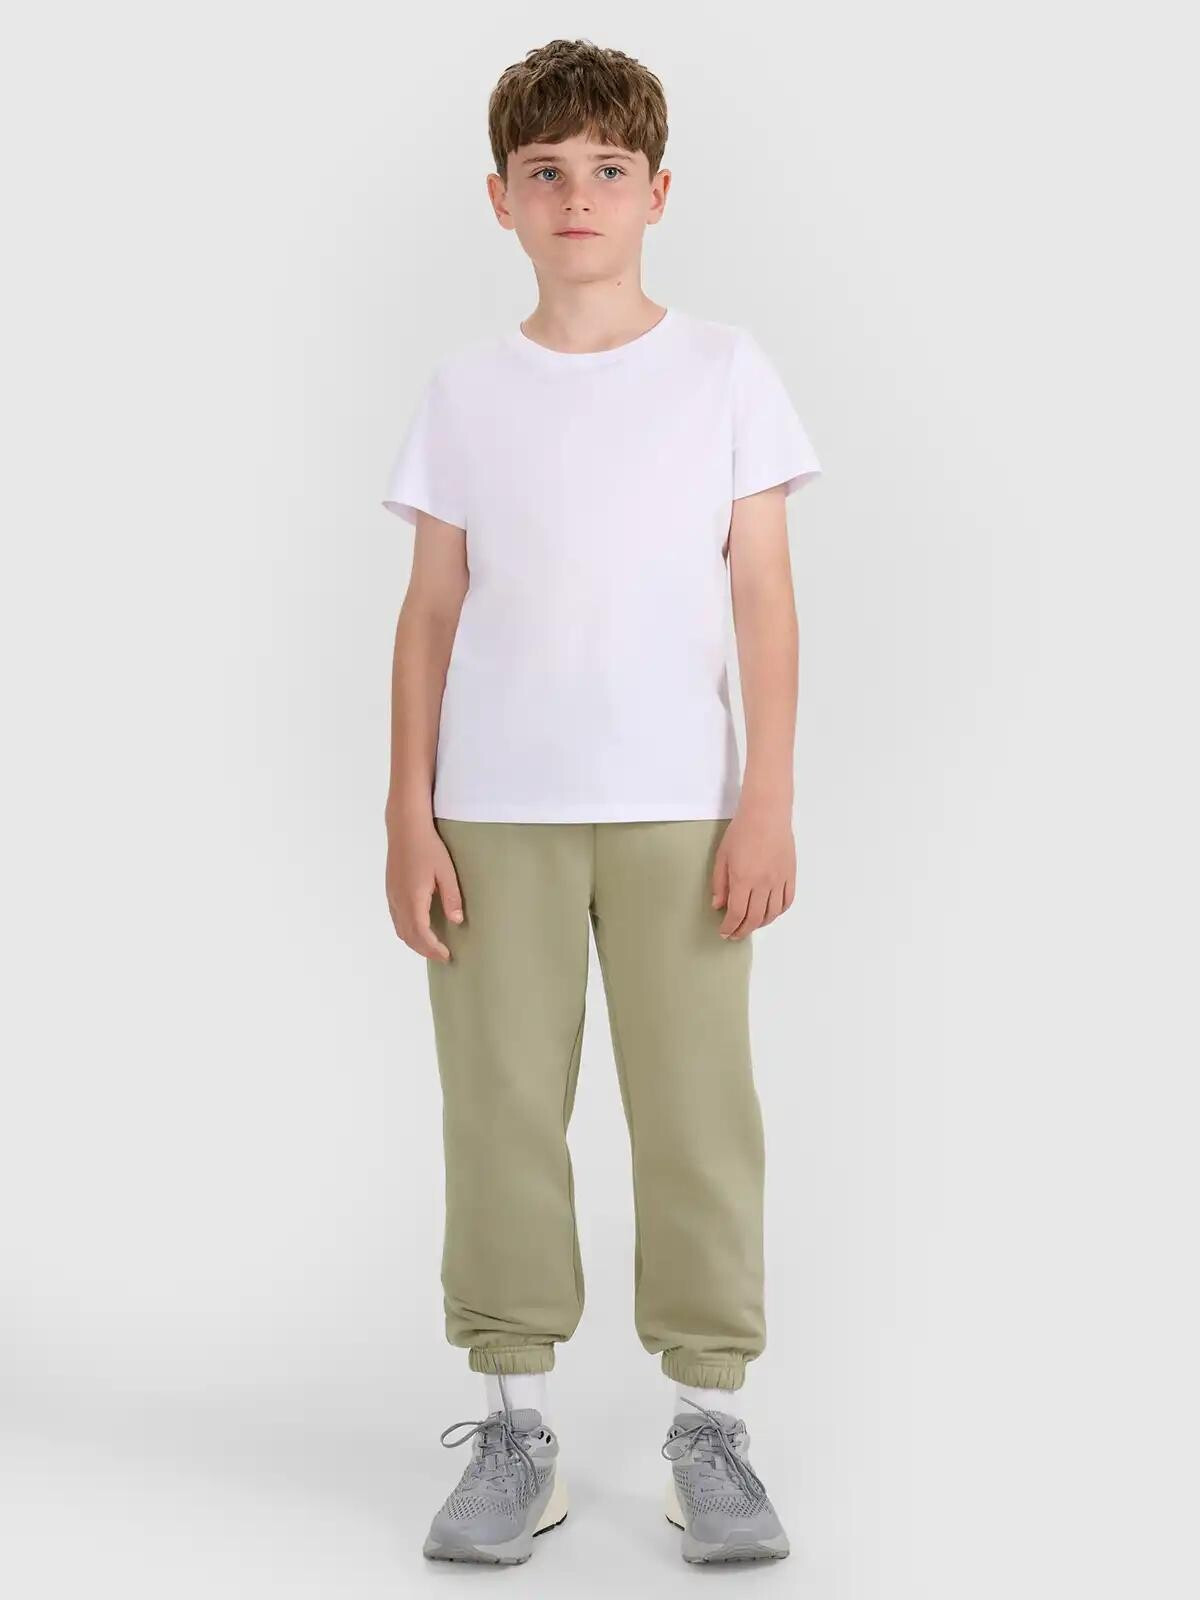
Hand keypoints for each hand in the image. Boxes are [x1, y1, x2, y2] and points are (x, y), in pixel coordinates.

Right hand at [385, 815, 463, 961]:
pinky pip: (396, 919)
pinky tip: (419, 928)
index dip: (433, 948)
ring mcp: (392, 896)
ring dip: (414, 942)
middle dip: (425, 950)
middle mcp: (399, 901)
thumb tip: (457, 920)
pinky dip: (407, 931)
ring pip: (400, 929)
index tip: (447, 956)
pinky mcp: (391, 890)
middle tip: (442, 956)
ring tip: (432, 946)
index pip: (421, 934)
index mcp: (412, 898)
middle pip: (408, 936)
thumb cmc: (428, 847)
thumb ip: (451, 897)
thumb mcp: (446, 871)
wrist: (405, 828)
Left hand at [711, 799, 795, 939]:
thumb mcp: (722, 856)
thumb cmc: (742, 831)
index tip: (725, 932)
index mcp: (743, 879)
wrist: (767, 814)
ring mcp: (779, 880)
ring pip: (772, 913)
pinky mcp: (790, 875)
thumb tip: (718, 905)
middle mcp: (763, 884)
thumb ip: (720, 883)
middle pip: (754, 918)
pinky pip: (787, 901)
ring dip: (760, 924)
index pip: (736, 913)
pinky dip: (778, 912)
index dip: (730, 927)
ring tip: (751, 925)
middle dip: (743, 930)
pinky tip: (770, 913)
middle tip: (735, 935)